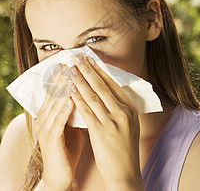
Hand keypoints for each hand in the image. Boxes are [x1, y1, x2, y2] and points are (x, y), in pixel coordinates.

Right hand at [34, 63, 81, 190]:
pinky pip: (58, 121)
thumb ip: (75, 108)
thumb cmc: (68, 146)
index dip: (63, 75)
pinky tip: (72, 98)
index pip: (55, 89)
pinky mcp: (50, 139)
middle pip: (53, 92)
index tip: (72, 62)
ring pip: (55, 103)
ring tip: (72, 74)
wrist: (61, 174)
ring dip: (64, 88)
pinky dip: (64, 109)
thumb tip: (87, 92)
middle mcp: (44, 117)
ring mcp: (45, 127)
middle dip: (63, 76)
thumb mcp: (71, 123)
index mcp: (49, 113)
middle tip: (71, 62)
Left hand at [69, 55, 143, 189]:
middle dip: (88, 70)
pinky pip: (86, 111)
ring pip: (93, 95)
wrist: (125, 172)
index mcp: (130, 108)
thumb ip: (119, 107)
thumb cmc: (124, 147)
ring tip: (70, 69)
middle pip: (102, 86)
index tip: (90, 60)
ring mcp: (112, 121)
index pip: (113, 84)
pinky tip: (69, 89)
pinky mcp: (101, 131)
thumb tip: (107, 90)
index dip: (99, 70)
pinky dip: (76, 98)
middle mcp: (123, 112)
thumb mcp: (128, 123)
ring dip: (80, 80)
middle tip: (77, 58)